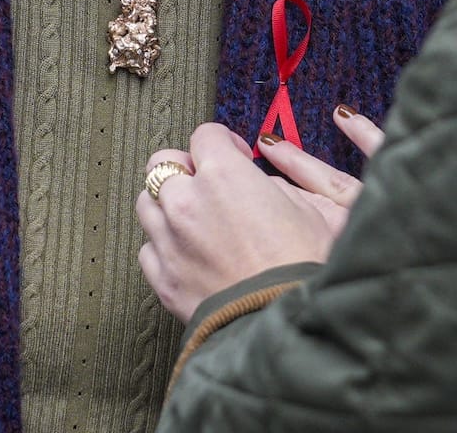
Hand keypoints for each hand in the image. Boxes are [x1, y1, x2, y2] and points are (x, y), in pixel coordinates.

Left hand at [137, 107, 385, 321]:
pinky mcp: (162, 277)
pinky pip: (147, 248)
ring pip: (146, 202)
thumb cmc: (303, 266)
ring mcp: (168, 239)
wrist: (282, 322)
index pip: (205, 135)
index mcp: (224, 174)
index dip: (224, 142)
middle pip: (162, 162)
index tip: (236, 156)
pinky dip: (163, 246)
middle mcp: (187, 201)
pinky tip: (186, 254)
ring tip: (193, 219)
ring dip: (166, 204)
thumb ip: (275, 186)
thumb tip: (260, 186)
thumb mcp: (310, 209)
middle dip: (183, 167)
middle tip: (207, 182)